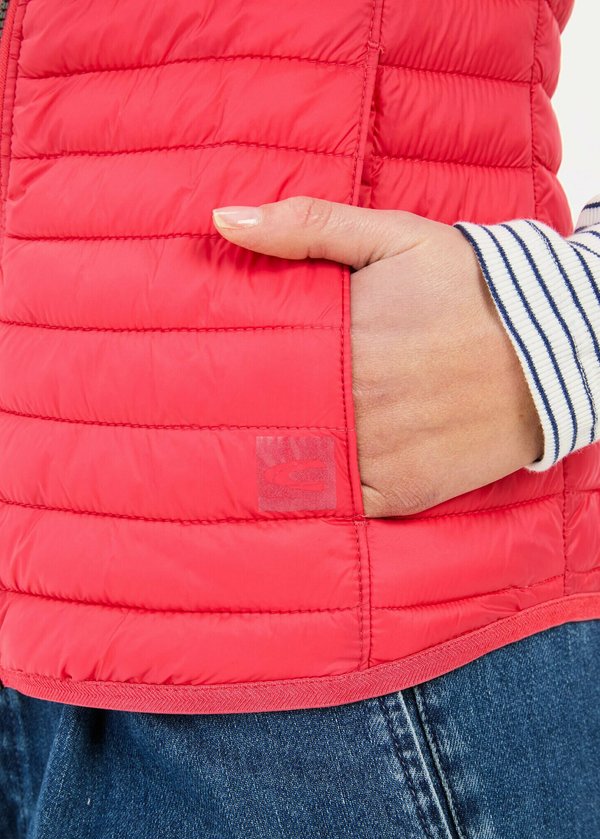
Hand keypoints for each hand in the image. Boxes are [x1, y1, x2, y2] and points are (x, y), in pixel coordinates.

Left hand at [212, 197, 543, 516]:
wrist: (553, 347)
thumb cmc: (468, 287)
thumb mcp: (392, 238)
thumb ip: (307, 226)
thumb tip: (224, 221)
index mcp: (344, 346)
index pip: (255, 370)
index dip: (227, 373)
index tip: (208, 371)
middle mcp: (357, 409)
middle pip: (272, 421)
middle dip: (247, 413)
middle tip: (211, 411)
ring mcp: (379, 458)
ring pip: (299, 466)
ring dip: (277, 455)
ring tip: (255, 440)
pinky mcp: (402, 492)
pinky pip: (340, 500)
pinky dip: (320, 490)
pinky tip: (310, 467)